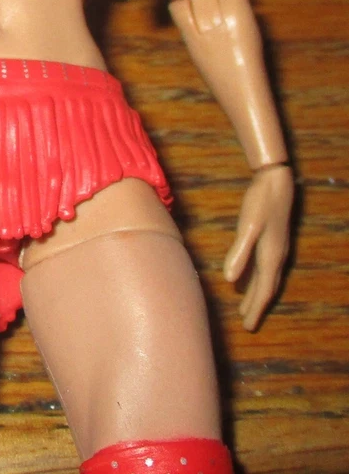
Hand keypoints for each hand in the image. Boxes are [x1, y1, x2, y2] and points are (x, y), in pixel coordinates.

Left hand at [223, 164, 293, 330]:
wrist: (276, 180)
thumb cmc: (260, 202)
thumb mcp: (248, 226)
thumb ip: (239, 252)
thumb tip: (230, 280)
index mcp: (271, 256)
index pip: (264, 290)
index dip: (256, 309)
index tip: (249, 326)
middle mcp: (277, 256)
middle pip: (267, 288)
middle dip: (257, 306)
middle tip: (248, 323)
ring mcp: (276, 248)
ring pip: (267, 278)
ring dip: (256, 293)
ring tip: (246, 306)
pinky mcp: (273, 240)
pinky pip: (265, 267)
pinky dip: (257, 278)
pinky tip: (247, 276)